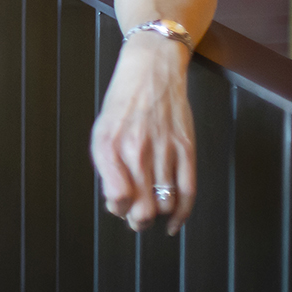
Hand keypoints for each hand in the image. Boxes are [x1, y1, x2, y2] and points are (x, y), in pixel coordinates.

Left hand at [91, 34, 196, 234]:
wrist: (151, 70)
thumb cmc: (123, 102)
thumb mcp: (102, 130)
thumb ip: (106, 165)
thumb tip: (117, 200)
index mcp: (110, 145)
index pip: (117, 198)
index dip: (118, 208)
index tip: (119, 205)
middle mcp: (137, 149)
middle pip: (143, 208)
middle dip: (138, 221)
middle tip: (136, 219)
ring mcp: (164, 149)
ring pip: (165, 204)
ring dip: (158, 216)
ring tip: (152, 213)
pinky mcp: (186, 148)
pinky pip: (189, 191)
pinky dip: (182, 213)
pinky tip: (174, 220)